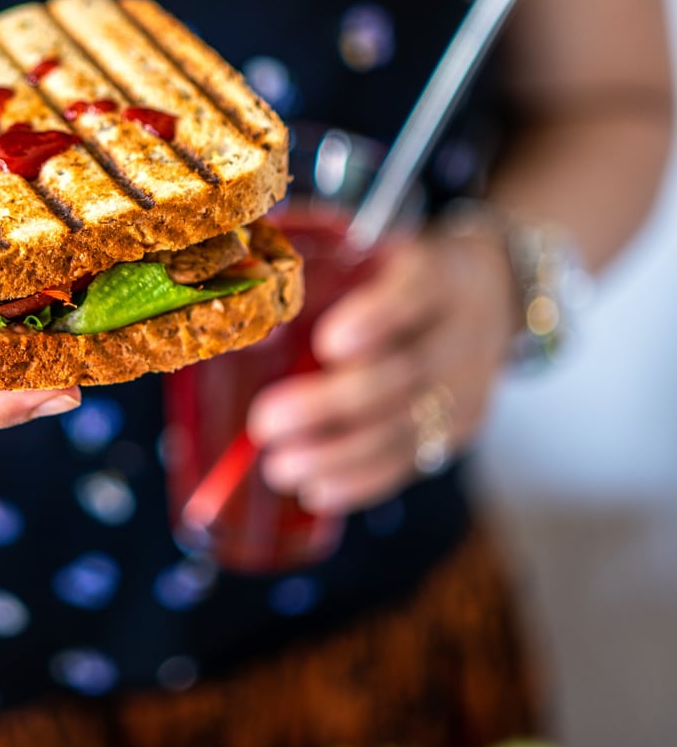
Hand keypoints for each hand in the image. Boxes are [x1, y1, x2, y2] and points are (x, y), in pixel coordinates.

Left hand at [247, 228, 519, 514]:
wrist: (495, 297)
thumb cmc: (409, 277)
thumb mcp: (384, 256)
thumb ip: (331, 278)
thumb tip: (251, 314)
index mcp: (438, 277)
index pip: (416, 293)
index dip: (377, 318)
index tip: (328, 342)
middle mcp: (460, 334)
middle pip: (403, 374)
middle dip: (329, 406)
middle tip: (265, 423)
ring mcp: (465, 387)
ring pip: (404, 428)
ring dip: (336, 456)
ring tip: (280, 468)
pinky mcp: (459, 428)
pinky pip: (411, 461)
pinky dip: (361, 481)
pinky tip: (318, 490)